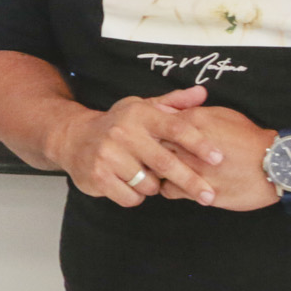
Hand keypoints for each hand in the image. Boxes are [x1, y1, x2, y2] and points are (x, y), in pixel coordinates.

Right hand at [53, 87, 224, 207]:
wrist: (72, 138)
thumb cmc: (117, 124)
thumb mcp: (142, 107)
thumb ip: (173, 102)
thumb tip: (202, 92)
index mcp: (139, 114)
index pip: (175, 128)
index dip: (199, 143)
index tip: (218, 158)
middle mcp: (123, 132)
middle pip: (166, 162)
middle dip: (191, 181)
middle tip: (209, 195)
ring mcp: (108, 155)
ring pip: (149, 184)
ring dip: (155, 187)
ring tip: (146, 176)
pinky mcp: (98, 176)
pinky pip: (131, 197)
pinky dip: (136, 196)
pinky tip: (129, 184)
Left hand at [156, 104, 281, 210]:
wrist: (277, 165)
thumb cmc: (250, 138)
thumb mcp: (222, 115)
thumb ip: (192, 112)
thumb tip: (168, 112)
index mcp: (194, 122)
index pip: (156, 123)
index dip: (150, 130)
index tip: (148, 135)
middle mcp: (190, 146)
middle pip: (153, 146)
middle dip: (149, 150)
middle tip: (149, 154)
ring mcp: (195, 170)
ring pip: (158, 170)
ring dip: (158, 171)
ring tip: (163, 171)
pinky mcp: (201, 191)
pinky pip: (170, 190)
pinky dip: (170, 188)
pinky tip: (177, 185)